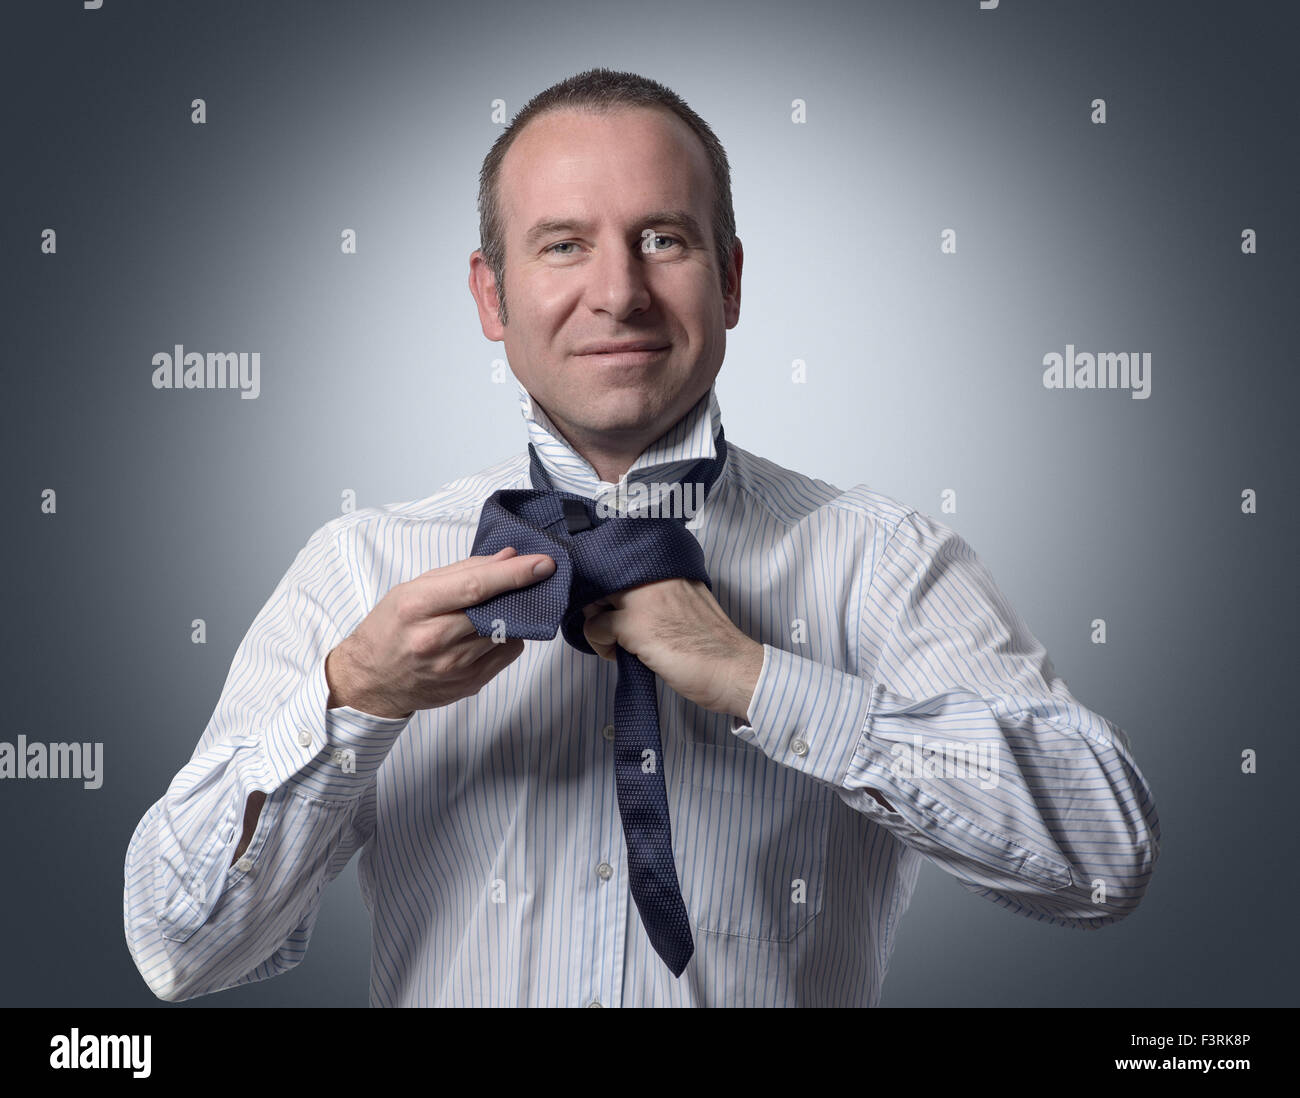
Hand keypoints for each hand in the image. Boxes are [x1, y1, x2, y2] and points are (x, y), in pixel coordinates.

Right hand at [326, 547, 554, 718]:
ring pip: (506, 633)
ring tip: (498, 607)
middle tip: (537, 577)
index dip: (514, 573)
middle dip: (523, 591)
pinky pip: (506, 654)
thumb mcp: (412, 589)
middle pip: (495, 610)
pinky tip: (489, 632)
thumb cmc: (389, 628)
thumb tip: (507, 557)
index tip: (543, 563)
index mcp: (416, 607)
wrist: (370, 680)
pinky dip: (507, 638)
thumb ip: (462, 571)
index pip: (475, 586)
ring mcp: (453, 667)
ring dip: (512, 616)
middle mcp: (434, 639)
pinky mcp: (468, 684)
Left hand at [580, 579, 763, 721]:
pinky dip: (600, 644)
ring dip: (598, 624)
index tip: (615, 605)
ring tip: (617, 644)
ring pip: (594, 602)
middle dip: (601, 603)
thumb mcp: (692, 602)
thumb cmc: (715, 646)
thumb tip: (631, 603)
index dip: (614, 586)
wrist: (732, 668)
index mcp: (671, 569)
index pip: (625, 563)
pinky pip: (594, 627)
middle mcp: (655, 576)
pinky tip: (621, 656)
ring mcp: (642, 598)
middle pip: (604, 579)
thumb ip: (664, 594)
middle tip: (612, 626)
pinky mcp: (633, 623)